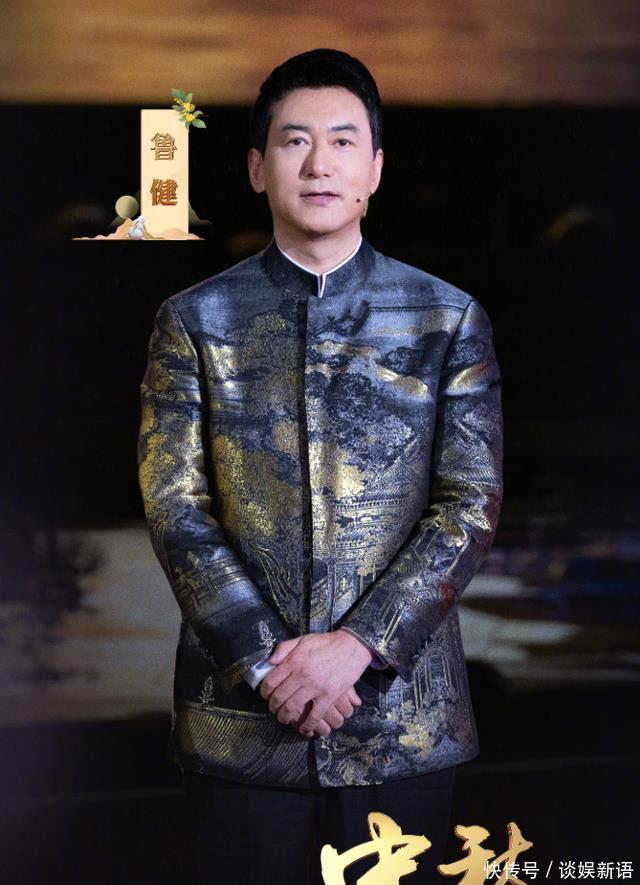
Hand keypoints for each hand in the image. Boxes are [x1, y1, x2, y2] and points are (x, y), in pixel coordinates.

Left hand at [259, 631, 373, 735]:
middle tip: (274, 710)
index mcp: (293, 661)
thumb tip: (270, 662)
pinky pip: (314, 716)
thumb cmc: (326, 643)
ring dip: (285, 717)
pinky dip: (306, 725)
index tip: (266, 696)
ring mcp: (315, 687)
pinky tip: (304, 728)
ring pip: (293, 708)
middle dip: (273, 708)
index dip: (264, 692)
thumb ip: (284, 648)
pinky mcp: (329, 696)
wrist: (351, 646)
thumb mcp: (302, 640)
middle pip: (279, 698)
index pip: (270, 682)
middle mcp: (301, 675)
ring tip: (285, 719)